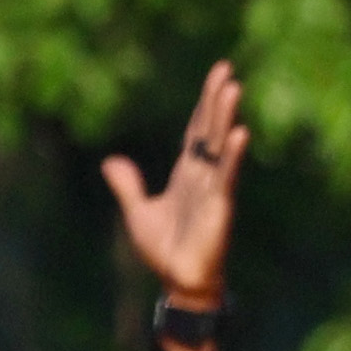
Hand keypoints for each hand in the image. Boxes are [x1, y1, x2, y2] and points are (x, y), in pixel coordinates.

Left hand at [105, 60, 245, 306]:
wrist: (179, 280)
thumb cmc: (165, 248)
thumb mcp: (138, 213)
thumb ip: (128, 186)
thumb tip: (110, 161)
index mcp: (187, 173)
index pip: (196, 130)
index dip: (203, 104)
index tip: (216, 75)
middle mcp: (203, 175)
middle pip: (210, 129)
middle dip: (216, 101)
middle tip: (225, 70)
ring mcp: (213, 188)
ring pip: (220, 146)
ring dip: (226, 118)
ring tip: (233, 88)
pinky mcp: (219, 206)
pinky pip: (226, 177)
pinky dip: (231, 156)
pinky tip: (239, 134)